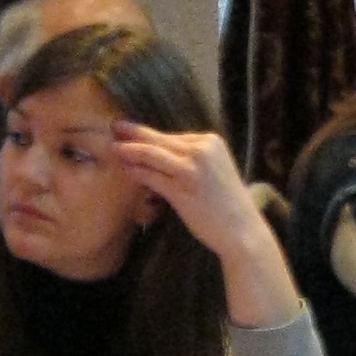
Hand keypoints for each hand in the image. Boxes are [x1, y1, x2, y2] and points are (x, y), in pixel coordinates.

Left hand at [109, 122, 300, 326]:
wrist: (242, 229)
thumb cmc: (227, 203)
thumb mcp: (214, 170)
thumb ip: (192, 159)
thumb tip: (161, 155)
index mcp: (211, 142)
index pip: (173, 136)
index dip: (150, 135)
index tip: (132, 131)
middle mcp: (202, 151)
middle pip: (160, 140)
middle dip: (135, 133)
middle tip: (115, 126)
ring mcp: (192, 169)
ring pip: (152, 155)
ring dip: (130, 151)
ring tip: (113, 148)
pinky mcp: (182, 189)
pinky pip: (152, 176)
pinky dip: (136, 171)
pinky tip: (126, 169)